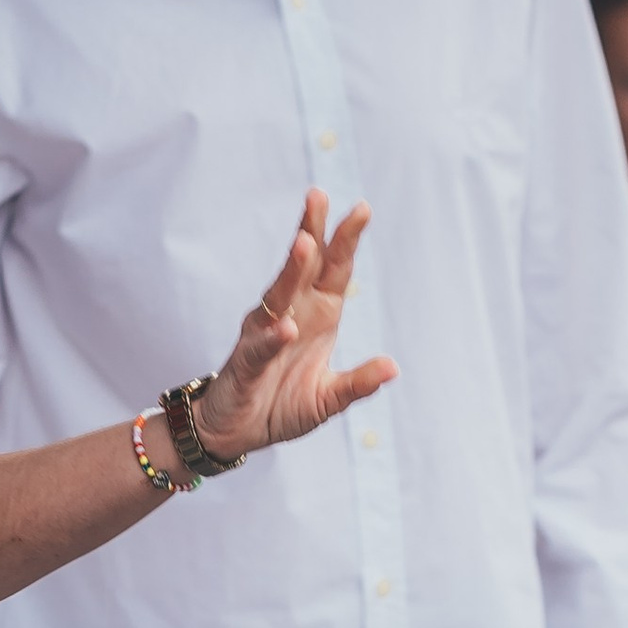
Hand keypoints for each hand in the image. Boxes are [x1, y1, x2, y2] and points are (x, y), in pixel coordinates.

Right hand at [190, 192, 397, 462]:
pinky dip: (274, 338)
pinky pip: (261, 347)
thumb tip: (392, 367)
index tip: (361, 208)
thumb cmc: (280, 406)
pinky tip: (286, 328)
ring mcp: (264, 335)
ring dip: (291, 270)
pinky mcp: (246, 363)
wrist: (235, 431)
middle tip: (318, 196)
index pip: (334, 271)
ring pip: (278, 295)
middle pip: (303, 267)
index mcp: (317, 317)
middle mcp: (290, 315)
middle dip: (312, 231)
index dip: (346, 241)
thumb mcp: (328, 399)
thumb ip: (358, 383)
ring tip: (305, 243)